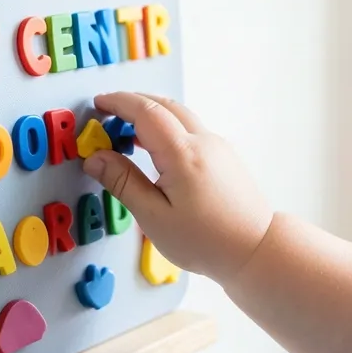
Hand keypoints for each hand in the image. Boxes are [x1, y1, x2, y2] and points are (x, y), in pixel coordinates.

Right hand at [84, 92, 273, 285]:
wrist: (255, 249)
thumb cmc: (206, 240)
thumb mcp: (154, 217)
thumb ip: (123, 182)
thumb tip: (96, 158)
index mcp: (183, 154)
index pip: (145, 111)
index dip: (118, 103)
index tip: (98, 104)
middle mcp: (203, 141)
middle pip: (163, 104)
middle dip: (132, 103)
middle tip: (106, 114)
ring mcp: (217, 145)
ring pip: (179, 114)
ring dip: (150, 114)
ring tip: (125, 133)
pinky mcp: (224, 155)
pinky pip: (190, 128)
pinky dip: (167, 127)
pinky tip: (154, 149)